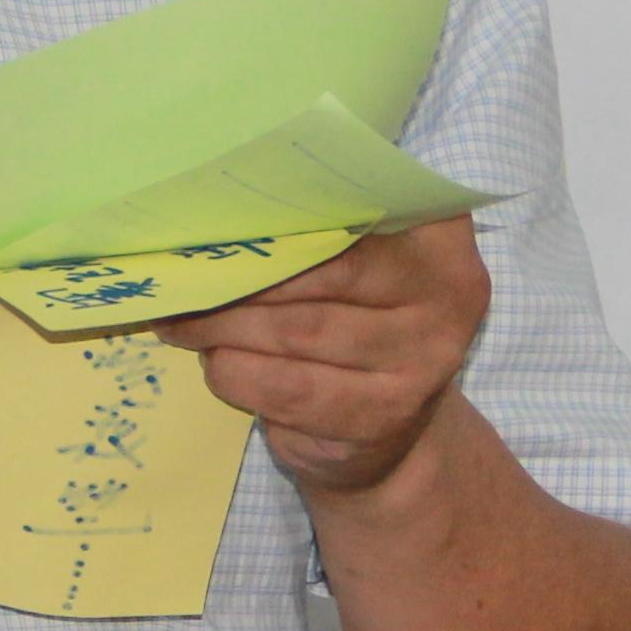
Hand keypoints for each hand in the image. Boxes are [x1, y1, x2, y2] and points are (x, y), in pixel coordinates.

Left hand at [161, 217, 487, 496]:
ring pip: (300, 333)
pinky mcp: (382, 417)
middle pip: (327, 271)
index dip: (292, 204)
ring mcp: (421, 363)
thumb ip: (319, 222)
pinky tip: (215, 362)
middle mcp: (446, 297)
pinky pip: (291, 390)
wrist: (395, 427)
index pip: (362, 203)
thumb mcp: (362, 256)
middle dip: (244, 274)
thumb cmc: (361, 315)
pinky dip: (240, 374)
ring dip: (227, 327)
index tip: (230, 204)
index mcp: (440, 236)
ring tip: (183, 321)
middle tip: (186, 273)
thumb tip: (218, 206)